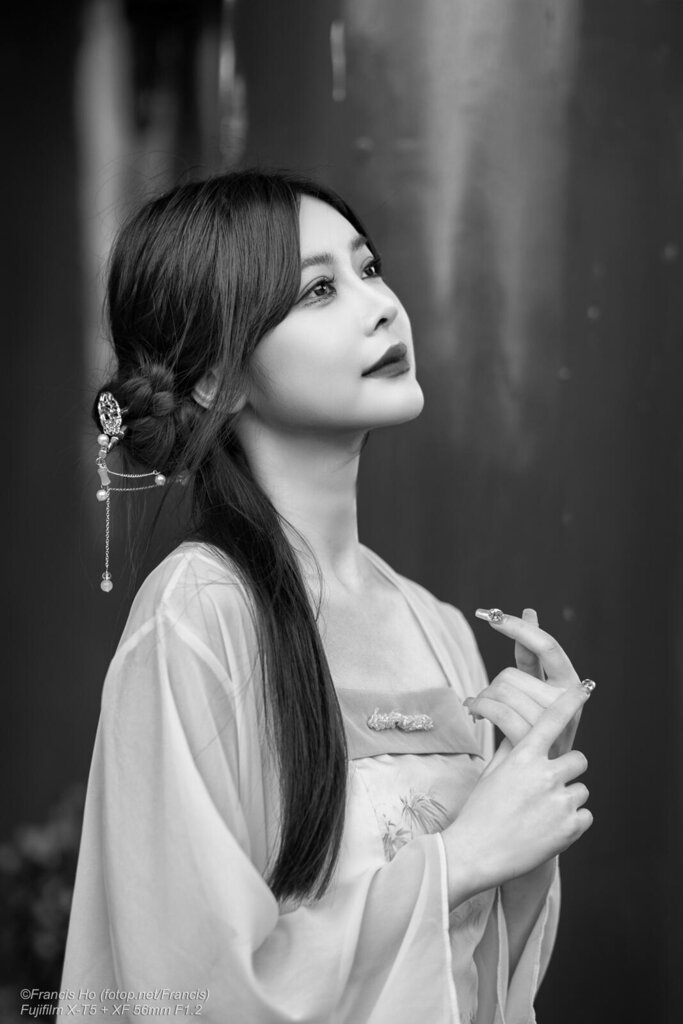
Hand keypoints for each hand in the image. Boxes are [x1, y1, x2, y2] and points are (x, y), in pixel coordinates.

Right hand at [443, 684, 592, 901]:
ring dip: (568, 799)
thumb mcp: (492, 773)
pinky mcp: (570, 827)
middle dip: (568, 771)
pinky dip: (572, 822)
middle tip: (549, 787)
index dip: (569, 702)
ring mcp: (559, 801)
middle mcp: (545, 774)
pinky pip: (585, 815)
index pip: (552, 720)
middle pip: (579, 759)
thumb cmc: (480, 812)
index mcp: (524, 757)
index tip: (583, 689)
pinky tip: (549, 829)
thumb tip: (522, 733)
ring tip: (542, 814)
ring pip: (581, 790)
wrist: (477, 853)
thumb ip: (512, 751)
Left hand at [465, 608, 583, 758]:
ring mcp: (555, 722)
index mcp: (570, 683)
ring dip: (483, 698)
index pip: (545, 646)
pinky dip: (481, 708)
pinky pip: (499, 712)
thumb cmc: (531, 729)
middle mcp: (569, 701)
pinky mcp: (538, 740)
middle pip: (513, 673)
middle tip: (485, 696)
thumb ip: (531, 656)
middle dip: (492, 684)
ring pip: (503, 690)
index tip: (493, 617)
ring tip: (479, 707)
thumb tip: (530, 611)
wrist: (528, 776)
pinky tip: (474, 710)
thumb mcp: (533, 688)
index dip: (518, 628)